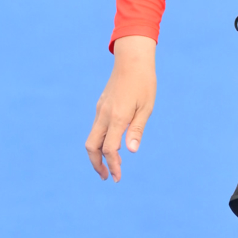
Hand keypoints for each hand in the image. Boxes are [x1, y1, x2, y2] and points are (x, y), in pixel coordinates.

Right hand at [86, 36, 156, 180]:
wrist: (132, 59)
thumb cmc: (144, 83)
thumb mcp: (146, 108)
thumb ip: (137, 130)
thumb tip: (131, 152)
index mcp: (117, 117)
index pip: (109, 149)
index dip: (113, 166)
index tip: (117, 178)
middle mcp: (104, 115)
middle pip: (92, 146)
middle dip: (96, 164)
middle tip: (107, 177)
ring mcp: (100, 110)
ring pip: (92, 138)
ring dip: (98, 154)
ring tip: (111, 165)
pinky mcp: (101, 105)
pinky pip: (96, 128)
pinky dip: (100, 141)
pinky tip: (111, 145)